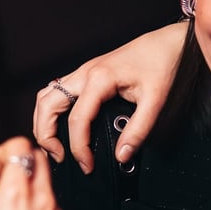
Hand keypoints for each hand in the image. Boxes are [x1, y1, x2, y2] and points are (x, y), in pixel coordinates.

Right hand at [32, 21, 187, 171]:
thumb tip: (121, 156)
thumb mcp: (155, 101)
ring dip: (43, 121)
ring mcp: (82, 72)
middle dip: (46, 134)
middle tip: (59, 158)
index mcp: (99, 79)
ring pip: (46, 96)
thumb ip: (138, 131)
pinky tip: (61, 126)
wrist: (167, 43)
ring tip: (56, 145)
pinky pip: (56, 92)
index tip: (87, 166)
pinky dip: (51, 111)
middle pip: (47, 104)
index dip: (78, 148)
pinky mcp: (85, 74)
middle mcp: (84, 73)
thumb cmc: (161, 66)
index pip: (77, 120)